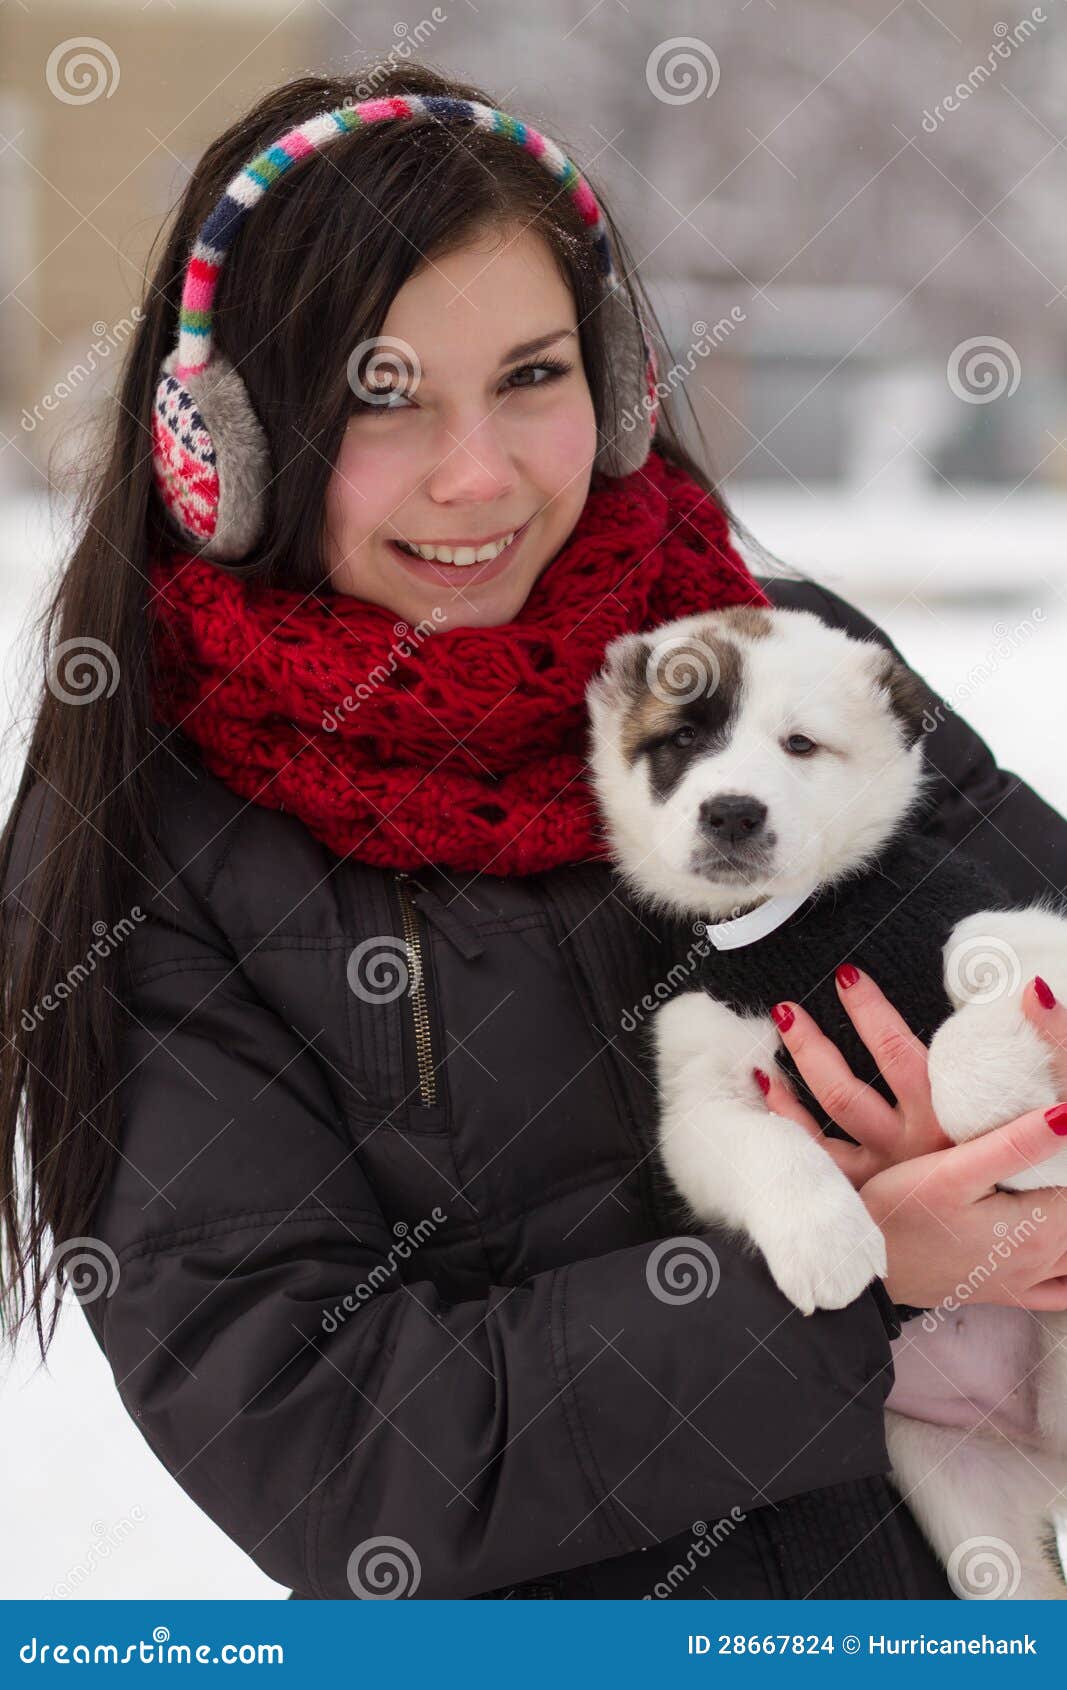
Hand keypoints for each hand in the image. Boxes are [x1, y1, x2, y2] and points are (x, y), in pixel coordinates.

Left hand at [754, 964, 1066, 1309]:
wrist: (1027, 1242)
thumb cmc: (1030, 1162)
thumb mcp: (1041, 1104)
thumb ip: (1049, 1044)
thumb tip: (1034, 990)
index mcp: (947, 1118)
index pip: (897, 1053)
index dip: (869, 1012)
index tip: (847, 977)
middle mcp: (909, 1147)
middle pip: (844, 1091)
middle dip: (812, 1044)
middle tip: (786, 1007)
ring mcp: (885, 1174)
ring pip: (824, 1126)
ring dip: (793, 1079)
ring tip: (769, 1043)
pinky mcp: (871, 1195)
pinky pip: (818, 1159)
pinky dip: (788, 1124)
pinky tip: (767, 1092)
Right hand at [862, 1106, 1066, 1308]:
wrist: (861, 1264)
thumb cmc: (898, 1215)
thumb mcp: (952, 1172)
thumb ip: (1014, 1145)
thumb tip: (1066, 1117)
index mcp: (1038, 1228)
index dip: (1064, 1150)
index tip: (1050, 1117)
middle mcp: (1041, 1259)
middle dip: (1064, 1177)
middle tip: (1044, 1149)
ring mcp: (1025, 1280)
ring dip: (1064, 1213)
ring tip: (1048, 1181)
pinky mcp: (1005, 1292)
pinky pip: (1061, 1290)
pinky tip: (1060, 1250)